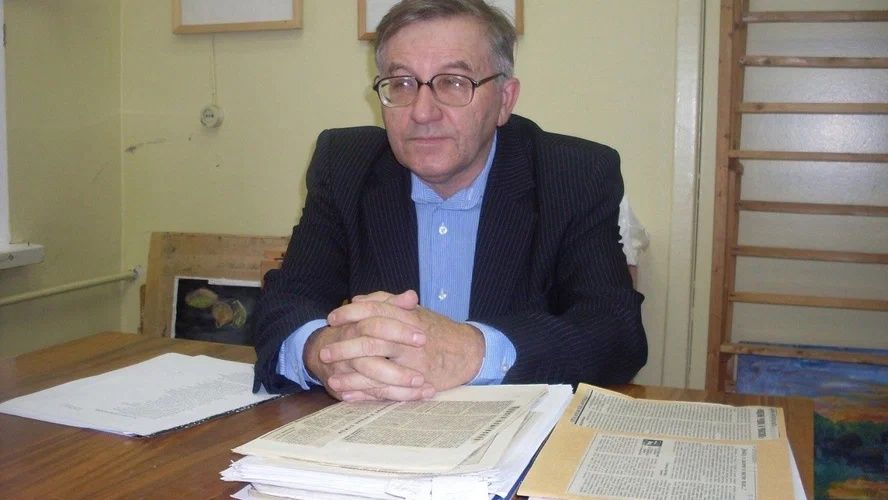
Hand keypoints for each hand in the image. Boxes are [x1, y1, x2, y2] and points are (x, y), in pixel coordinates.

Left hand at [322, 290, 484, 397]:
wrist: (469, 351)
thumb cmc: (438, 331)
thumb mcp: (415, 312)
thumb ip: (388, 304)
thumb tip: (360, 299)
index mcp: (408, 317)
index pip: (374, 310)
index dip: (351, 313)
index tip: (332, 318)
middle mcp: (409, 338)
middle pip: (370, 339)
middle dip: (345, 346)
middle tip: (325, 352)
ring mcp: (413, 361)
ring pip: (376, 367)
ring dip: (351, 375)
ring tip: (331, 379)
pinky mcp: (417, 382)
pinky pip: (387, 390)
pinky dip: (366, 393)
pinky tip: (348, 395)